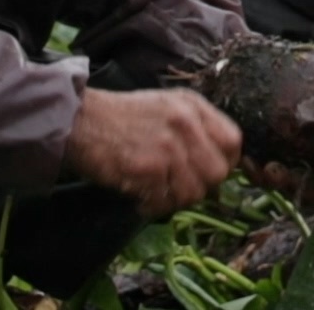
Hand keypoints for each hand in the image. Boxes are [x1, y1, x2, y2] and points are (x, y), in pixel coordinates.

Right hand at [64, 88, 242, 216]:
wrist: (81, 120)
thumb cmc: (123, 117)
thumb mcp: (167, 107)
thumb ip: (198, 129)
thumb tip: (223, 167)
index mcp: (192, 106)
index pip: (233, 141)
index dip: (225, 162)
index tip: (208, 171)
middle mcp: (185, 123)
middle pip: (218, 173)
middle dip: (201, 186)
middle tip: (178, 186)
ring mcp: (168, 147)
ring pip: (193, 193)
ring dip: (175, 200)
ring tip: (156, 192)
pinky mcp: (148, 169)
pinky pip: (165, 203)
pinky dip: (152, 206)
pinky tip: (139, 196)